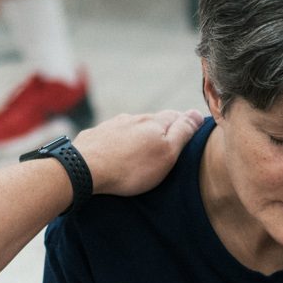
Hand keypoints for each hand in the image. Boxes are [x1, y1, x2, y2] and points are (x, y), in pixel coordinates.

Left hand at [71, 109, 205, 196]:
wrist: (85, 169)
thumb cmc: (131, 167)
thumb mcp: (166, 153)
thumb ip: (183, 132)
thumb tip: (197, 113)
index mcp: (154, 122)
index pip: (177, 116)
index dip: (185, 124)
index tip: (189, 134)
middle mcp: (134, 118)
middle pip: (154, 121)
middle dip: (162, 130)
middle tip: (167, 147)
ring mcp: (113, 125)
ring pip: (133, 127)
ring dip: (139, 136)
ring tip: (142, 153)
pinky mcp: (96, 135)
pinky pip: (113, 135)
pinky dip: (120, 142)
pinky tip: (118, 153)